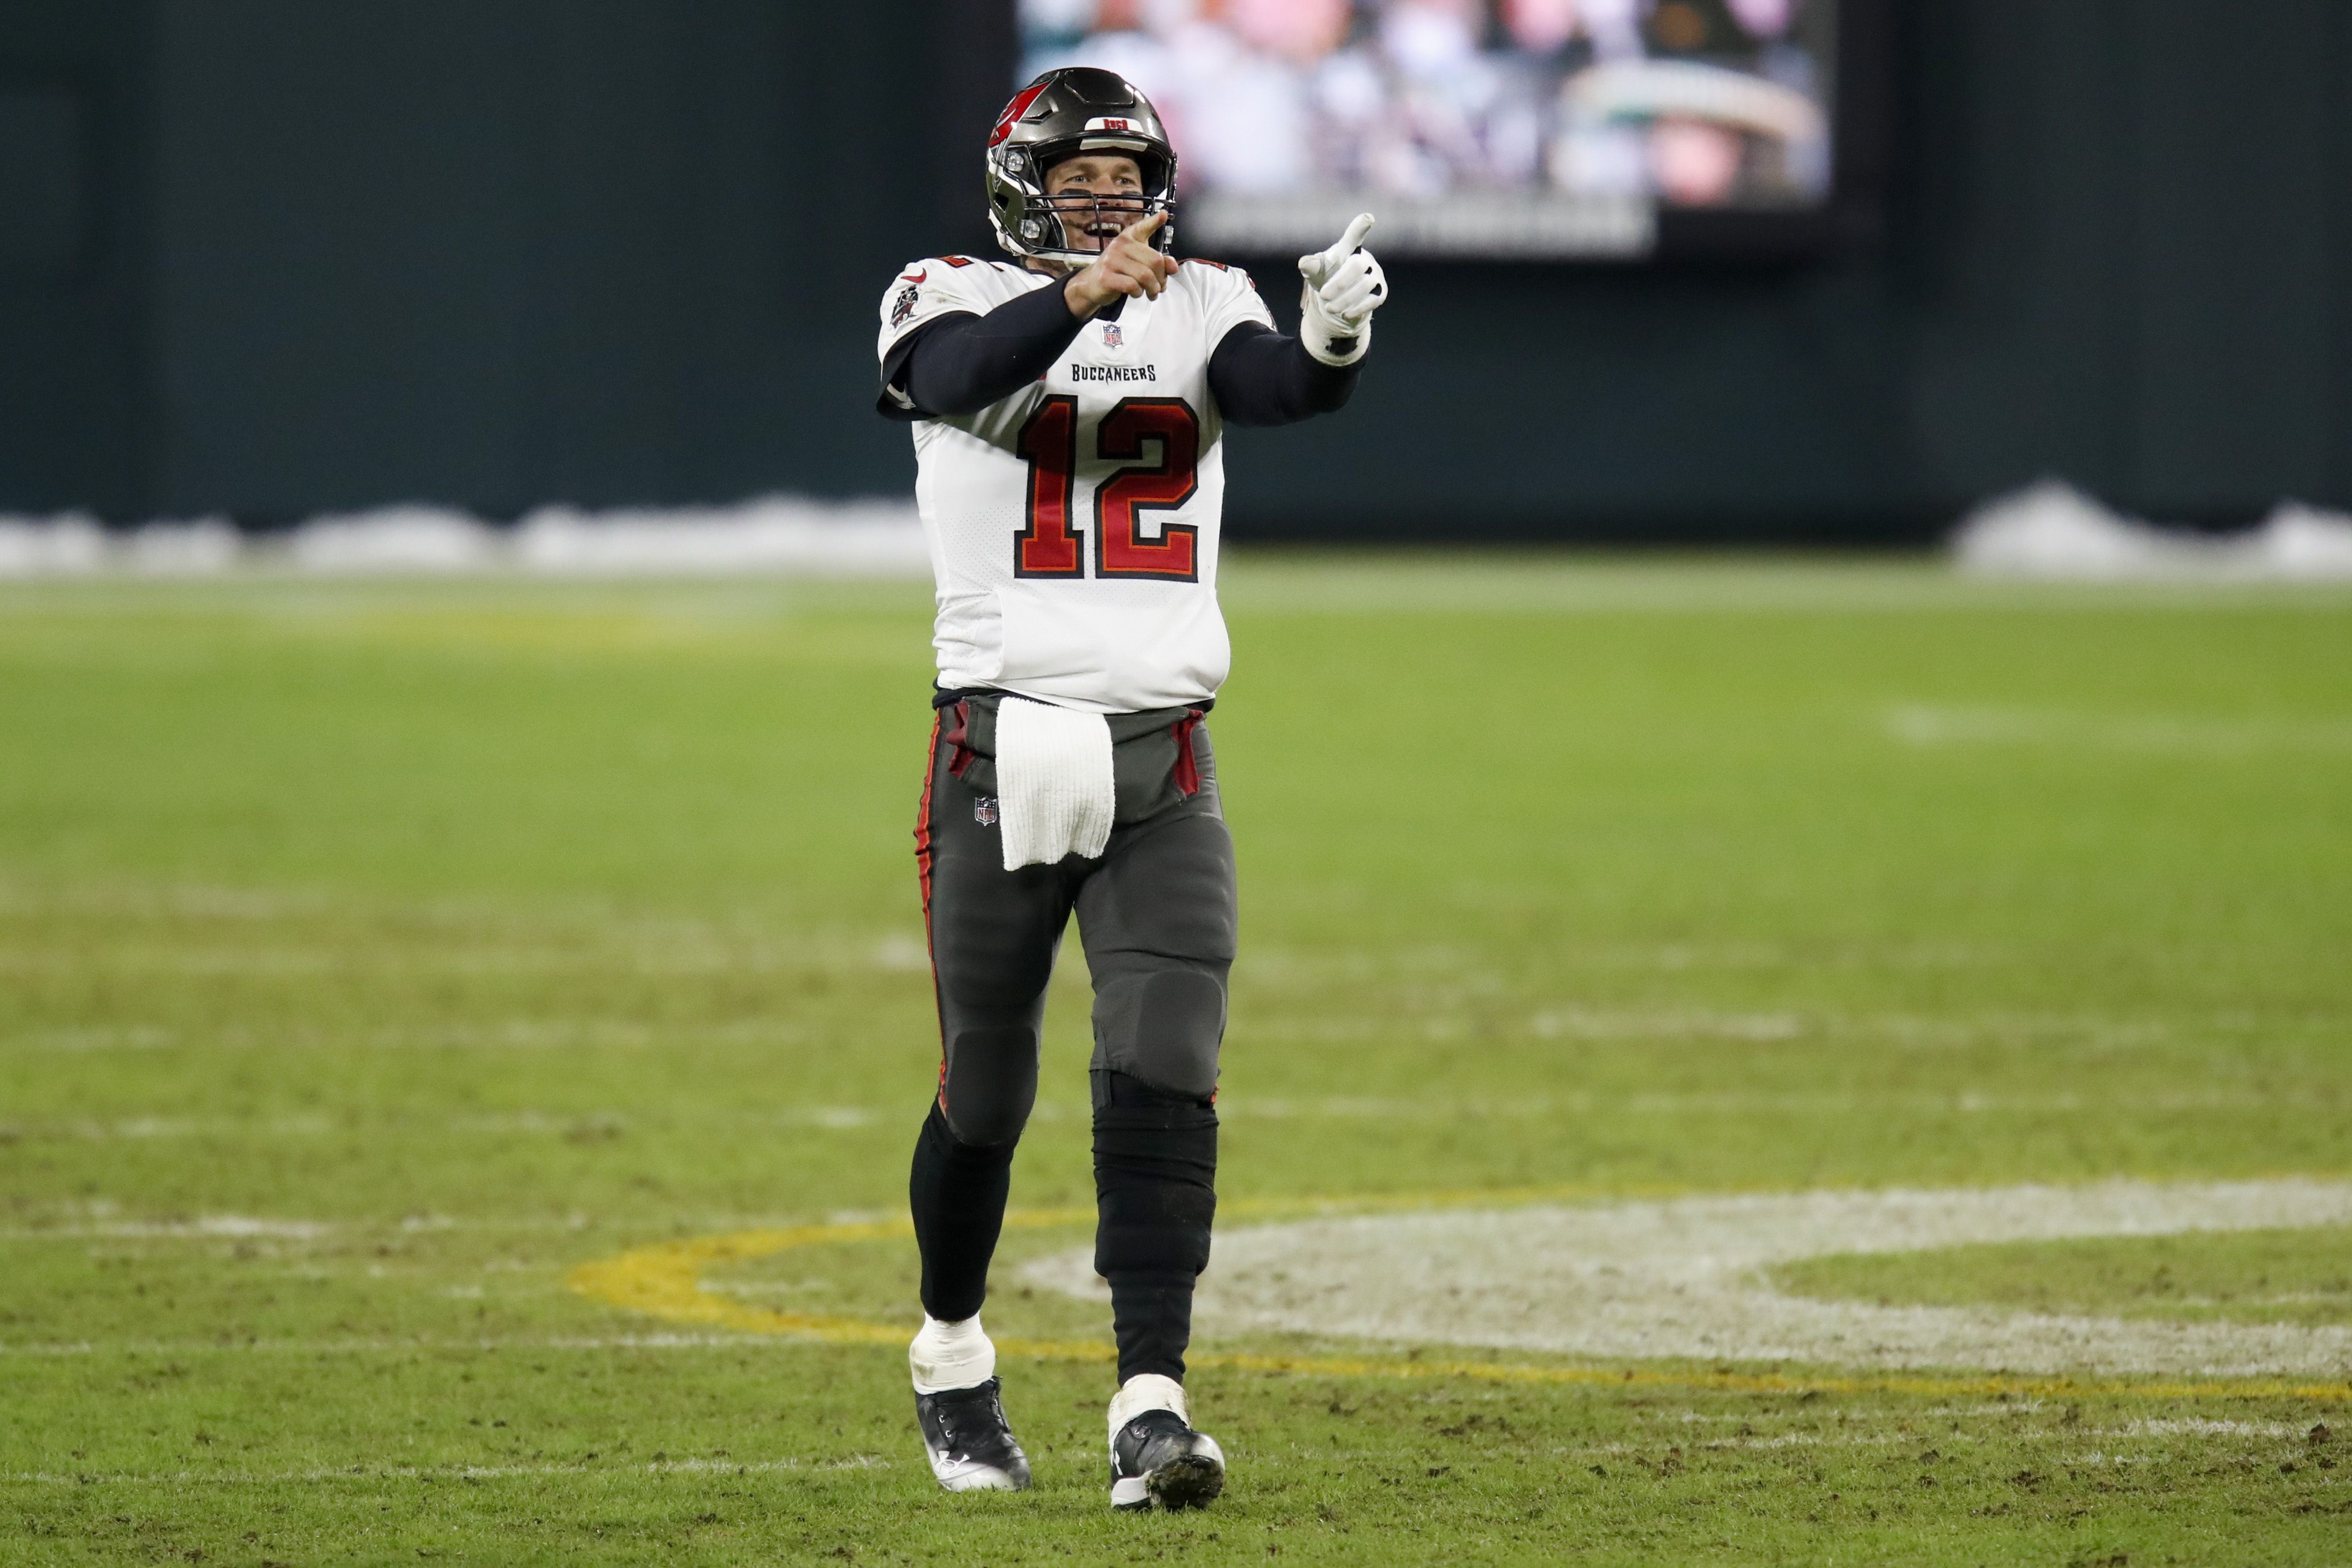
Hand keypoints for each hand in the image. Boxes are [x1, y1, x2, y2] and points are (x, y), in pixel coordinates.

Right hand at [1064, 211, 1175, 317]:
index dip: (1154, 221)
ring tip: (1152, 293)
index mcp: (1129, 238)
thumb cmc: (1118, 271)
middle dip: (1162, 278)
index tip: (1163, 215)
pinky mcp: (1106, 276)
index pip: (1143, 227)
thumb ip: (1158, 262)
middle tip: (1160, 286)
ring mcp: (1112, 259)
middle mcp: (1120, 245)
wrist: (1092, 284)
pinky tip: (1136, 292)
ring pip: (1145, 275)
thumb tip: (1173, 266)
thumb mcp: (1138, 263)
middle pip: (1155, 260)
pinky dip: (1138, 292)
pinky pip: (1132, 285)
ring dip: (1153, 288)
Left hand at [1297, 212, 1385, 366]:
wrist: (1338, 301)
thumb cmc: (1327, 278)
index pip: (1354, 236)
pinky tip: (1344, 314)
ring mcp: (1375, 276)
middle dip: (1340, 282)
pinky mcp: (1380, 293)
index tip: (1368, 218)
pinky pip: (1373, 300)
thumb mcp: (1315, 273)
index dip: (1360, 227)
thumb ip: (1311, 267)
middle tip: (1324, 296)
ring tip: (1329, 308)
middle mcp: (1365, 260)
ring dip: (1346, 298)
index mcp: (1348, 249)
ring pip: (1365, 285)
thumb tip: (1305, 263)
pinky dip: (1357, 308)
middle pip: (1357, 266)